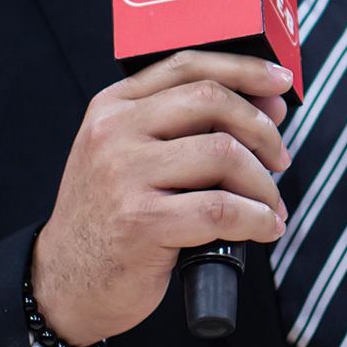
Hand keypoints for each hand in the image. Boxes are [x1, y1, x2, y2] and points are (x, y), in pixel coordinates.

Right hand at [31, 51, 292, 346]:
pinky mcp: (140, 222)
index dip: (244, 69)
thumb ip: (193, 126)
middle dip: (262, 130)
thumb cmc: (113, 218)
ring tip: (269, 206)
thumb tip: (270, 103)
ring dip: (263, 184)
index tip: (280, 82)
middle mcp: (114, 132)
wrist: (66, 281)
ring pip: (223, 155)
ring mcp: (123, 176)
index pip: (187, 66)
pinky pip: (222, 210)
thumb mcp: (137, 158)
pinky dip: (258, 219)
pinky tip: (265, 229)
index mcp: (113, 107)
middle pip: (212, 101)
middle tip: (280, 160)